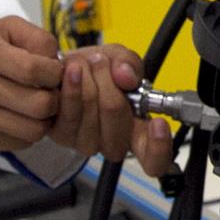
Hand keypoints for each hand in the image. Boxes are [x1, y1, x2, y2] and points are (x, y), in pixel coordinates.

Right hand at [0, 16, 62, 150]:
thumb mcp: (4, 30)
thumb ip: (37, 38)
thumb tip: (58, 64)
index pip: (34, 70)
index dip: (55, 74)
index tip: (53, 73)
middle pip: (40, 105)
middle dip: (54, 100)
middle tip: (47, 93)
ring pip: (35, 130)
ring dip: (44, 120)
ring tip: (36, 108)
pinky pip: (21, 143)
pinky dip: (28, 133)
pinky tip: (20, 119)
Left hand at [51, 44, 172, 176]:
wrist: (61, 73)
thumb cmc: (94, 72)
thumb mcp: (119, 60)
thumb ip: (130, 64)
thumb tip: (127, 77)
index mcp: (138, 131)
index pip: (155, 160)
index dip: (159, 148)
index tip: (159, 124)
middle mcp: (115, 143)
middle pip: (116, 112)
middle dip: (105, 78)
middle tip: (101, 61)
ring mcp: (88, 143)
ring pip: (91, 107)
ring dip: (86, 77)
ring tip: (85, 64)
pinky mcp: (63, 137)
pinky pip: (70, 110)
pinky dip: (71, 84)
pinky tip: (70, 71)